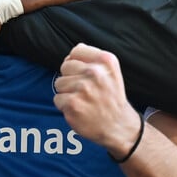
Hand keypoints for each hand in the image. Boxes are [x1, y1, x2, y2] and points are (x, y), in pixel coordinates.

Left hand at [53, 43, 141, 157]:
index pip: (76, 51)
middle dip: (71, 78)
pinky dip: (65, 106)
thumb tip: (69, 56)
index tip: (84, 74)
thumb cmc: (111, 97)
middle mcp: (95, 72)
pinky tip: (79, 109)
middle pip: (65, 66)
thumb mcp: (111, 71)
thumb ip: (92, 58)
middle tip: (85, 90)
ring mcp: (83, 88)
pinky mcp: (72, 104)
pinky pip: (57, 99)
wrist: (118, 125)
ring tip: (83, 100)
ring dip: (67, 93)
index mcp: (105, 61)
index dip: (76, 63)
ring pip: (59, 83)